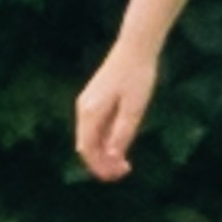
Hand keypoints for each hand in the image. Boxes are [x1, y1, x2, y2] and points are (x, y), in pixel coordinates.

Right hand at [73, 50, 156, 179]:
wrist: (136, 46)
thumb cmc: (138, 76)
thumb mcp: (134, 108)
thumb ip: (122, 134)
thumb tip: (113, 159)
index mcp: (90, 112)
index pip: (88, 150)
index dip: (100, 167)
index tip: (119, 175)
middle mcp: (84, 109)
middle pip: (86, 146)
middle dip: (102, 163)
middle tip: (124, 172)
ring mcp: (87, 103)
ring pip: (90, 137)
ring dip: (104, 152)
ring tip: (124, 163)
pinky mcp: (95, 98)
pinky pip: (95, 126)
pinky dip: (105, 139)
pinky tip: (121, 144)